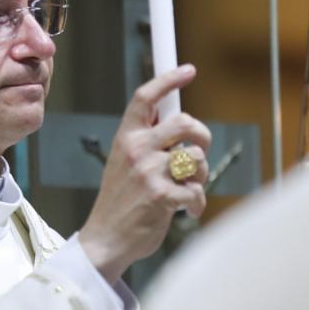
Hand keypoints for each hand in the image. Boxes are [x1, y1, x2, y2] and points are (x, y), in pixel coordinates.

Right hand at [78, 64, 211, 284]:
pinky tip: (186, 210)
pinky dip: (197, 202)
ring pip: (197, 157)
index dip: (169, 79)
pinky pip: (197, 190)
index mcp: (125, 137)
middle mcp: (136, 149)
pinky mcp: (162, 196)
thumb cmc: (121, 200)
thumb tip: (179, 121)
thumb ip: (147, 141)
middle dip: (202, 135)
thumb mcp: (124, 162)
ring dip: (200, 175)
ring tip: (186, 188)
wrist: (106, 239)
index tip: (188, 70)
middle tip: (199, 151)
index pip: (146, 98)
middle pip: (185, 122)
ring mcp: (149, 172)